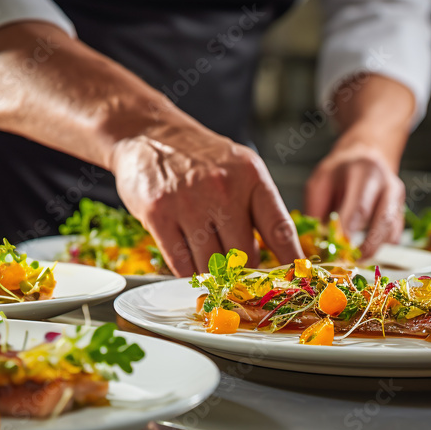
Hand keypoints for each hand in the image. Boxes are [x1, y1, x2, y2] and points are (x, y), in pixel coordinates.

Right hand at [0, 22, 302, 276]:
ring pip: (208, 261)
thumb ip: (254, 208)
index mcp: (249, 173)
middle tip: (250, 300)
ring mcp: (188, 201)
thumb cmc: (195, 153)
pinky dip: (184, 273)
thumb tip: (279, 255)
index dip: (287, 263)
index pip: (278, 229)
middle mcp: (222, 187)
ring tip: (215, 294)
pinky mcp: (155, 212)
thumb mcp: (235, 168)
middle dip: (247, 280)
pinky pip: (176, 260)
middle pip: (243, 254)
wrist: (140, 130)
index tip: (290, 285)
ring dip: (213, 280)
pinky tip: (187, 276)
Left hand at [305, 141, 404, 257]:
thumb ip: (316, 209)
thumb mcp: (321, 180)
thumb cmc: (340, 171)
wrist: (367, 155)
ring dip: (373, 249)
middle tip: (346, 262)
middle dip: (365, 246)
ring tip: (354, 260)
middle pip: (382, 221)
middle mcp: (387, 184)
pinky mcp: (401, 211)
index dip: (347, 233)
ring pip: (391, 230)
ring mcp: (397, 198)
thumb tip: (316, 241)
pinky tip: (365, 251)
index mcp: (365, 172)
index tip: (333, 250)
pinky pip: (395, 234)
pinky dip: (380, 247)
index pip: (359, 208)